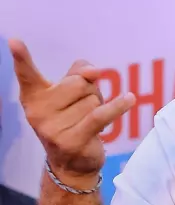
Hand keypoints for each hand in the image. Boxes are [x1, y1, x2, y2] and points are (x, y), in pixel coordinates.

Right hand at [9, 39, 134, 188]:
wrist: (72, 162)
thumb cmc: (73, 118)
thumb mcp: (73, 92)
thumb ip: (80, 72)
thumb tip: (94, 71)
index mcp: (34, 97)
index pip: (28, 75)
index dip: (21, 58)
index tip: (14, 41)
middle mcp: (38, 112)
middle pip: (79, 83)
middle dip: (90, 92)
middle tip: (82, 110)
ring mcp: (52, 128)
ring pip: (93, 99)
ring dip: (99, 106)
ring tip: (88, 122)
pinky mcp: (72, 140)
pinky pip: (100, 114)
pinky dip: (118, 106)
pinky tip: (129, 99)